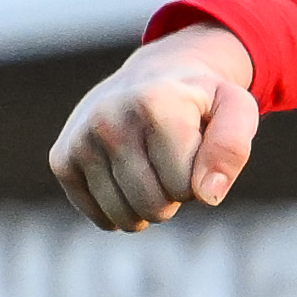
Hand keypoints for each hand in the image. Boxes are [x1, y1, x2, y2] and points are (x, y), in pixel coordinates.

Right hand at [47, 25, 261, 228]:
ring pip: (125, 218)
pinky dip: (120, 210)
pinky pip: (100, 219)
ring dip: (147, 205)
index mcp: (154, 104)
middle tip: (172, 161)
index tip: (194, 148)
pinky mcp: (62, 160)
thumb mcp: (235, 110)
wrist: (152, 77)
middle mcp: (109, 118)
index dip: (199, 179)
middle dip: (173, 196)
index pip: (185, 188)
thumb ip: (232, 148)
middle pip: (154, 207)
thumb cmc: (199, 102)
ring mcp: (81, 140)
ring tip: (149, 166)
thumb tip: (207, 195)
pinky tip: (126, 176)